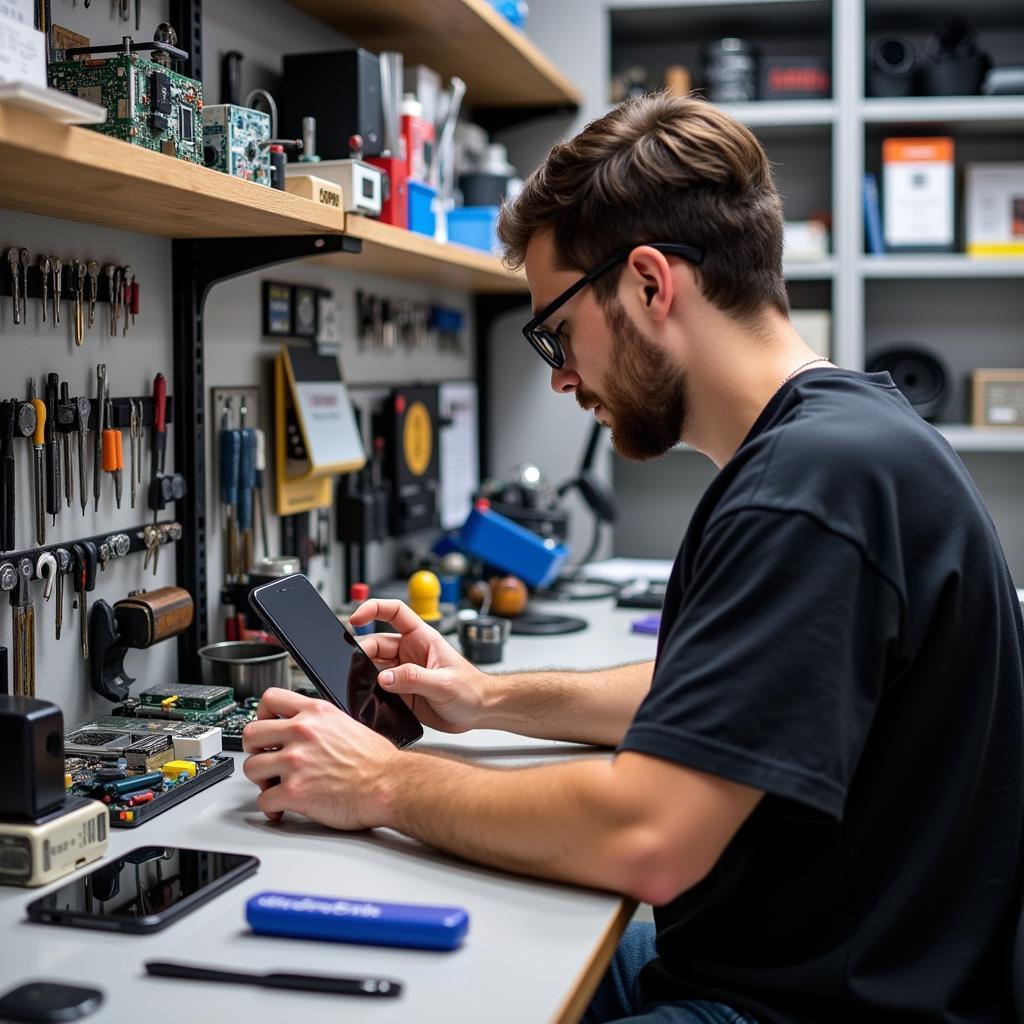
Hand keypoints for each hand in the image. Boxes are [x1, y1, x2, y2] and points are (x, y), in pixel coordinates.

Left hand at [242, 688, 397, 828]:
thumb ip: (321, 723)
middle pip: (251, 734)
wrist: (389, 785)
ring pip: (251, 767)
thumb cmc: (377, 760)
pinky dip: (271, 806)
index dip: (262, 714)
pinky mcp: (294, 792)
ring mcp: (295, 762)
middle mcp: (302, 732)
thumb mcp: (348, 722)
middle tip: (265, 758)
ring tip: (274, 785)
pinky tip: (282, 807)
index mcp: (316, 713)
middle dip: (255, 749)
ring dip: (261, 779)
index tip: (265, 725)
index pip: (270, 699)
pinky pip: (264, 800)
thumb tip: (306, 729)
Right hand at [349, 598, 488, 733]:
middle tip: (356, 668)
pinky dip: (368, 691)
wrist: (479, 713)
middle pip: (376, 643)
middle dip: (362, 652)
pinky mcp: (400, 691)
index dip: (374, 608)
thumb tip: (384, 677)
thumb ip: (414, 679)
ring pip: (373, 666)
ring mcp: (403, 671)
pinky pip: (377, 687)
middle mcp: (410, 652)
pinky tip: (366, 698)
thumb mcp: (444, 683)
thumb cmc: (472, 689)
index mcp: (422, 638)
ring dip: (364, 673)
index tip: (356, 618)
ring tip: (361, 685)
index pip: (395, 612)